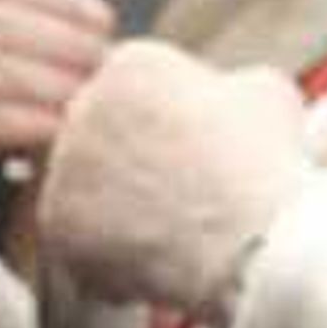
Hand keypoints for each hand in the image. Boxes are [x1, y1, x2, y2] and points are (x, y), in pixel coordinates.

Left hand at [30, 42, 308, 319]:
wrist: (255, 239)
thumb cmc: (267, 167)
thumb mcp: (270, 95)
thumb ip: (234, 83)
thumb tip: (233, 92)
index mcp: (132, 65)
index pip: (135, 96)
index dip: (171, 131)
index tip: (197, 158)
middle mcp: (83, 106)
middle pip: (104, 142)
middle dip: (138, 170)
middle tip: (183, 199)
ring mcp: (64, 167)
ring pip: (88, 194)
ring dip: (120, 214)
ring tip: (174, 235)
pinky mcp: (56, 224)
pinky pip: (77, 244)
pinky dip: (109, 260)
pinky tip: (155, 262)